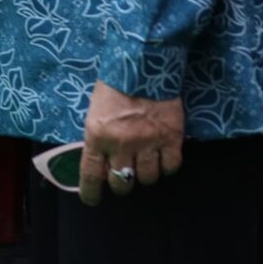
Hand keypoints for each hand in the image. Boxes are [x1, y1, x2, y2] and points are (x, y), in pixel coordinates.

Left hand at [77, 81, 183, 205]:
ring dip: (145, 175)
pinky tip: (164, 157)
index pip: (91, 174)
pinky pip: (171, 166)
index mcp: (97, 136)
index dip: (91, 192)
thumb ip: (98, 137)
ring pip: (148, 178)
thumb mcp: (95, 111)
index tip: (93, 200)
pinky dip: (168, 166)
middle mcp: (122, 144)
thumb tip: (101, 160)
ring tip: (145, 164)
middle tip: (124, 176)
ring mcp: (149, 142)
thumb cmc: (114, 84)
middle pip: (122, 182)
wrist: (143, 63)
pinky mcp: (171, 137)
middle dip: (121, 184)